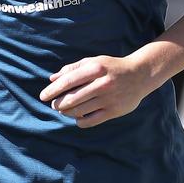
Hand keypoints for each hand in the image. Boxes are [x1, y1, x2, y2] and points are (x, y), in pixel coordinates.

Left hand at [38, 54, 152, 128]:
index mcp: (95, 68)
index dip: (52, 90)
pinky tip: (78, 117)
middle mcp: (101, 84)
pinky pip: (90, 121)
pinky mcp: (114, 111)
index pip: (67, 81)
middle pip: (71, 99)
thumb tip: (52, 79)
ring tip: (64, 110)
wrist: (140, 75)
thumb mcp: (93, 62)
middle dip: (57, 104)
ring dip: (66, 112)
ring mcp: (108, 99)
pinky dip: (79, 121)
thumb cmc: (111, 67)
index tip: (43, 96)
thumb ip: (72, 69)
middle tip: (54, 105)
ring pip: (79, 111)